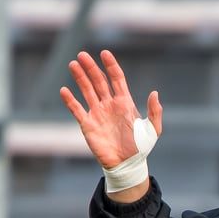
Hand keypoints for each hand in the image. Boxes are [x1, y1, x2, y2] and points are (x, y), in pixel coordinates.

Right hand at [61, 49, 162, 169]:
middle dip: (91, 68)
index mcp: (125, 103)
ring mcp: (98, 113)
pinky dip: (70, 100)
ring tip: (73, 64)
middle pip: (99, 81)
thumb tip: (154, 93)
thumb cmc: (141, 148)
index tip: (105, 53)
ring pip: (87, 91)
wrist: (127, 165)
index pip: (116, 79)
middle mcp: (109, 104)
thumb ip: (154, 112)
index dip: (111, 65)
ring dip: (80, 78)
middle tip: (82, 55)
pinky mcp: (88, 125)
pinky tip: (64, 90)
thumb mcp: (152, 130)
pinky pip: (77, 110)